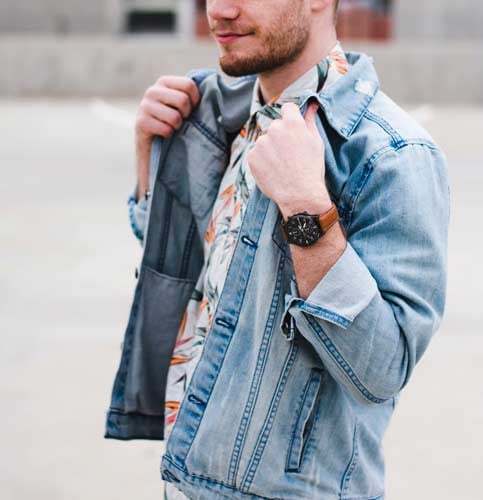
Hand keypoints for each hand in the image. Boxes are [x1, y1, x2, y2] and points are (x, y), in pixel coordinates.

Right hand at [134, 75, 200, 199]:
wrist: (155, 153)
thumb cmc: (177, 129)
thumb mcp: (187, 110)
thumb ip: (197, 98)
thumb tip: (226, 91)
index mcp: (165, 82)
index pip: (189, 85)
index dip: (196, 101)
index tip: (193, 111)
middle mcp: (152, 91)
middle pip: (183, 100)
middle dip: (187, 116)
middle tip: (181, 123)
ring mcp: (144, 106)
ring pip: (175, 116)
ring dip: (177, 127)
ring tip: (172, 129)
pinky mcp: (140, 123)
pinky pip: (166, 129)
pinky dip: (168, 135)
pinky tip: (164, 136)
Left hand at [246, 101, 331, 213]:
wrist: (299, 195)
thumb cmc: (311, 169)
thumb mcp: (316, 142)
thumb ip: (310, 121)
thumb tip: (312, 105)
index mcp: (292, 123)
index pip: (287, 108)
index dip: (291, 117)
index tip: (293, 129)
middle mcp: (274, 129)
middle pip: (276, 126)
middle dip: (281, 136)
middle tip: (290, 155)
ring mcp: (261, 143)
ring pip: (265, 141)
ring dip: (270, 149)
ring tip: (281, 165)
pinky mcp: (252, 156)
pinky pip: (256, 154)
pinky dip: (262, 161)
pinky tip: (273, 170)